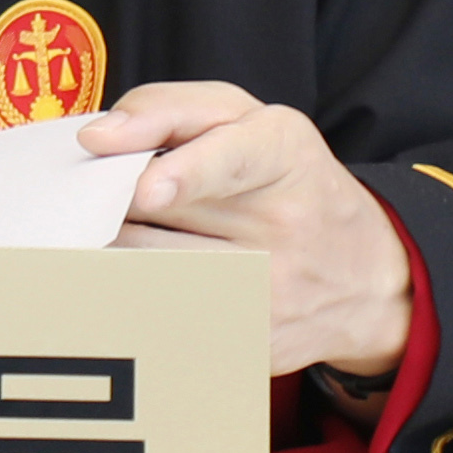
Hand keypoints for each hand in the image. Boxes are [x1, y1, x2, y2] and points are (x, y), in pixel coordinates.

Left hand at [84, 82, 413, 383]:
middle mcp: (285, 225)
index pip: (234, 158)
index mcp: (284, 153)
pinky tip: (121, 282)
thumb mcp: (250, 121)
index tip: (148, 189)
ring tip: (100, 233)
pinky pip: (165, 315)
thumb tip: (96, 138)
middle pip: (169, 212)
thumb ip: (170, 110)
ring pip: (157, 267)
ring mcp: (271, 292)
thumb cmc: (287, 181)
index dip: (188, 172)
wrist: (367, 278)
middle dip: (114, 200)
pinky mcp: (251, 343)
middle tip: (84, 195)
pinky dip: (131, 295)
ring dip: (112, 247)